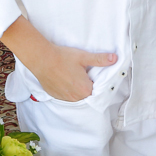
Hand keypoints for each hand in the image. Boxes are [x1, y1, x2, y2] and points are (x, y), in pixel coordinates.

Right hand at [0, 16, 115, 102]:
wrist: (41, 58)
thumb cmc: (62, 57)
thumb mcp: (83, 57)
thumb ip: (100, 60)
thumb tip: (114, 58)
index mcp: (85, 89)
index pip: (97, 90)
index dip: (96, 83)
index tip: (93, 76)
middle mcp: (76, 97)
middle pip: (87, 94)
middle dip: (86, 86)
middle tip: (82, 73)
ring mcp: (65, 98)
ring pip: (76, 97)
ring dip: (77, 89)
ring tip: (72, 76)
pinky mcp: (56, 97)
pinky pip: (66, 97)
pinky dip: (67, 91)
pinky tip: (64, 80)